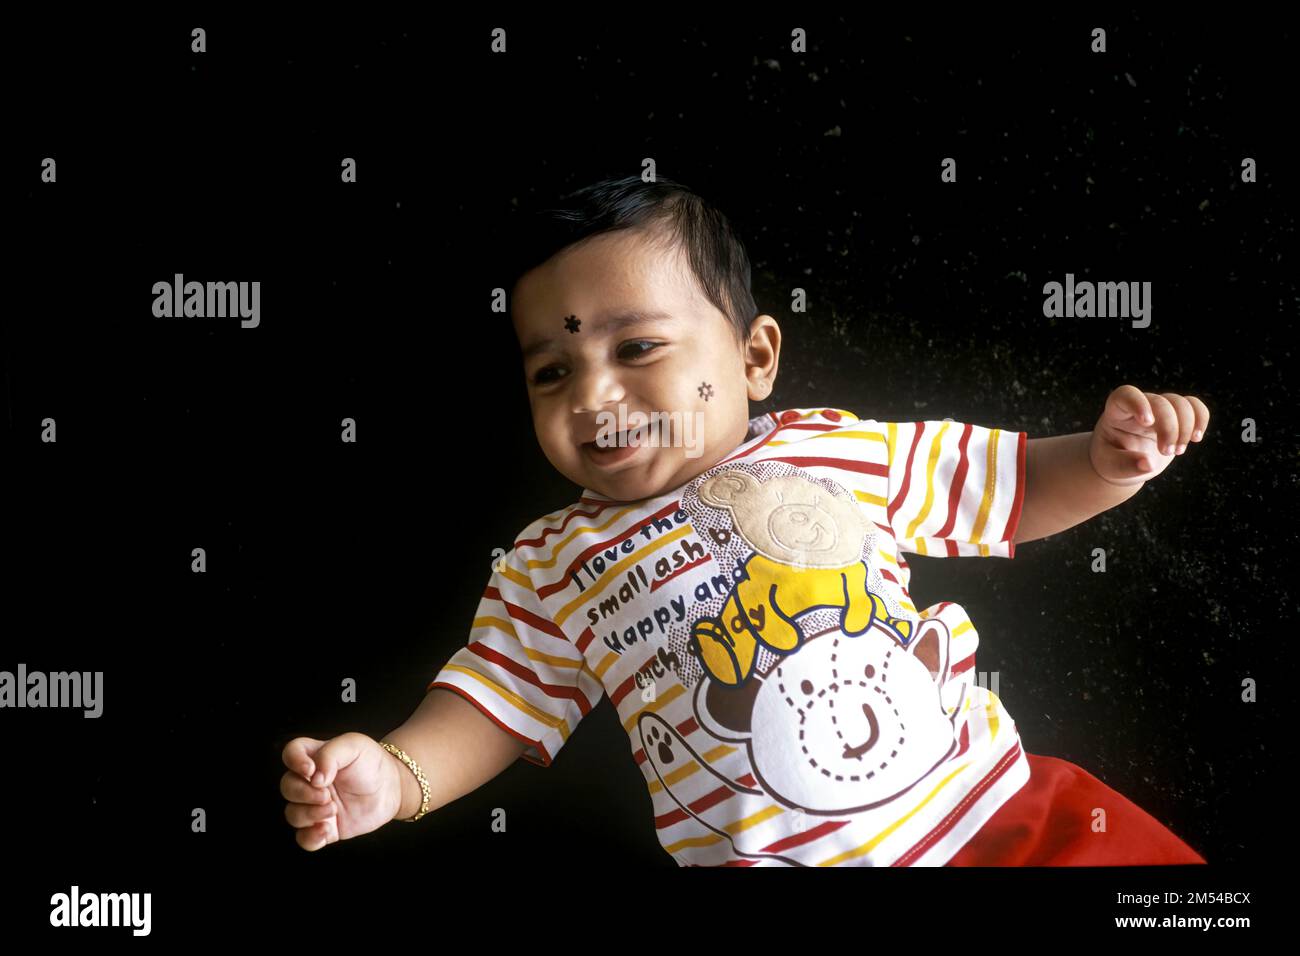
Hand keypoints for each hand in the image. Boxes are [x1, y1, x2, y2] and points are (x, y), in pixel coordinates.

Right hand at [280, 732, 402, 850]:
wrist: (392, 788)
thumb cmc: (372, 762)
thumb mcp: (355, 746)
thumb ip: (331, 755)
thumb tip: (314, 778)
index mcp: (315, 757)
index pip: (290, 753)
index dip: (294, 761)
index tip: (310, 770)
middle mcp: (310, 782)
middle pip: (287, 787)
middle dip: (302, 793)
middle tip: (326, 795)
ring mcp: (315, 806)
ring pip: (293, 814)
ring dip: (308, 814)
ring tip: (333, 810)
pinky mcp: (325, 827)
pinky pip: (304, 839)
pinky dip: (310, 838)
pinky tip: (326, 830)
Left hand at [1089, 385, 1209, 485]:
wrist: (1124, 463)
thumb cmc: (1112, 461)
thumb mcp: (1112, 466)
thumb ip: (1127, 465)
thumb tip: (1147, 464)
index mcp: (1116, 413)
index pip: (1126, 395)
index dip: (1139, 404)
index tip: (1148, 423)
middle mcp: (1139, 406)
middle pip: (1161, 402)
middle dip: (1169, 428)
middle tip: (1168, 452)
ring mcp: (1159, 409)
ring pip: (1180, 403)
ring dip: (1186, 427)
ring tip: (1178, 451)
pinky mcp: (1176, 416)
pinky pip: (1194, 406)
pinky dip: (1201, 419)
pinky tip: (1196, 438)